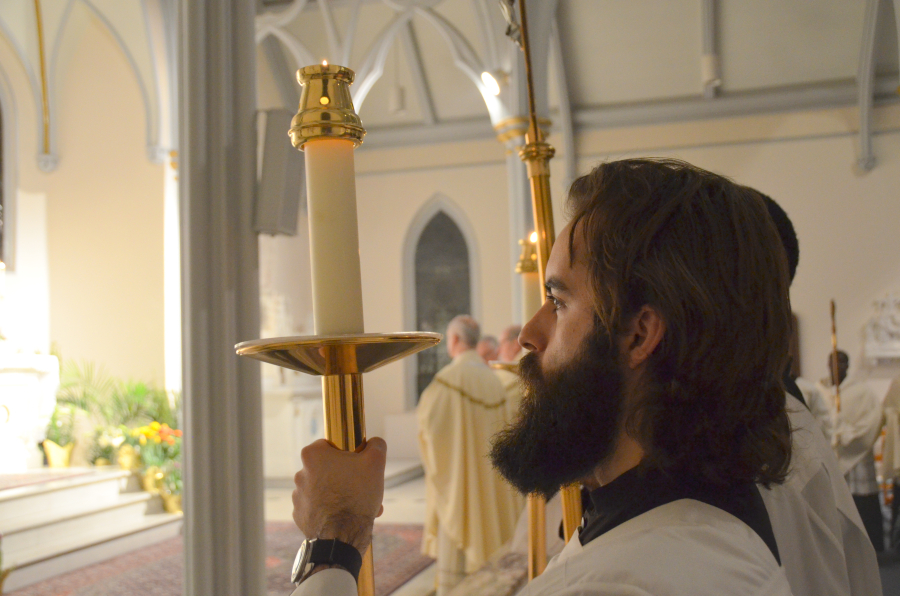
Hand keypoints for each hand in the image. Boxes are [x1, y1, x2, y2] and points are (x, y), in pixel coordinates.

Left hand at [292, 437, 386, 553]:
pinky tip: (346, 517)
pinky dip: (330, 510)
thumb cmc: (357, 495)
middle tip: (363, 488)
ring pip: (325, 489)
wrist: (342, 536)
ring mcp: (298, 496)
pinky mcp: (300, 515)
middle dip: (346, 477)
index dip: (348, 454)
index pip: (331, 445)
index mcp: (313, 455)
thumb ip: (376, 445)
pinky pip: (318, 507)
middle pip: (329, 469)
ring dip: (340, 494)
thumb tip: (375, 442)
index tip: (359, 465)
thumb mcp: (375, 462)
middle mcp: (300, 473)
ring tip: (358, 506)